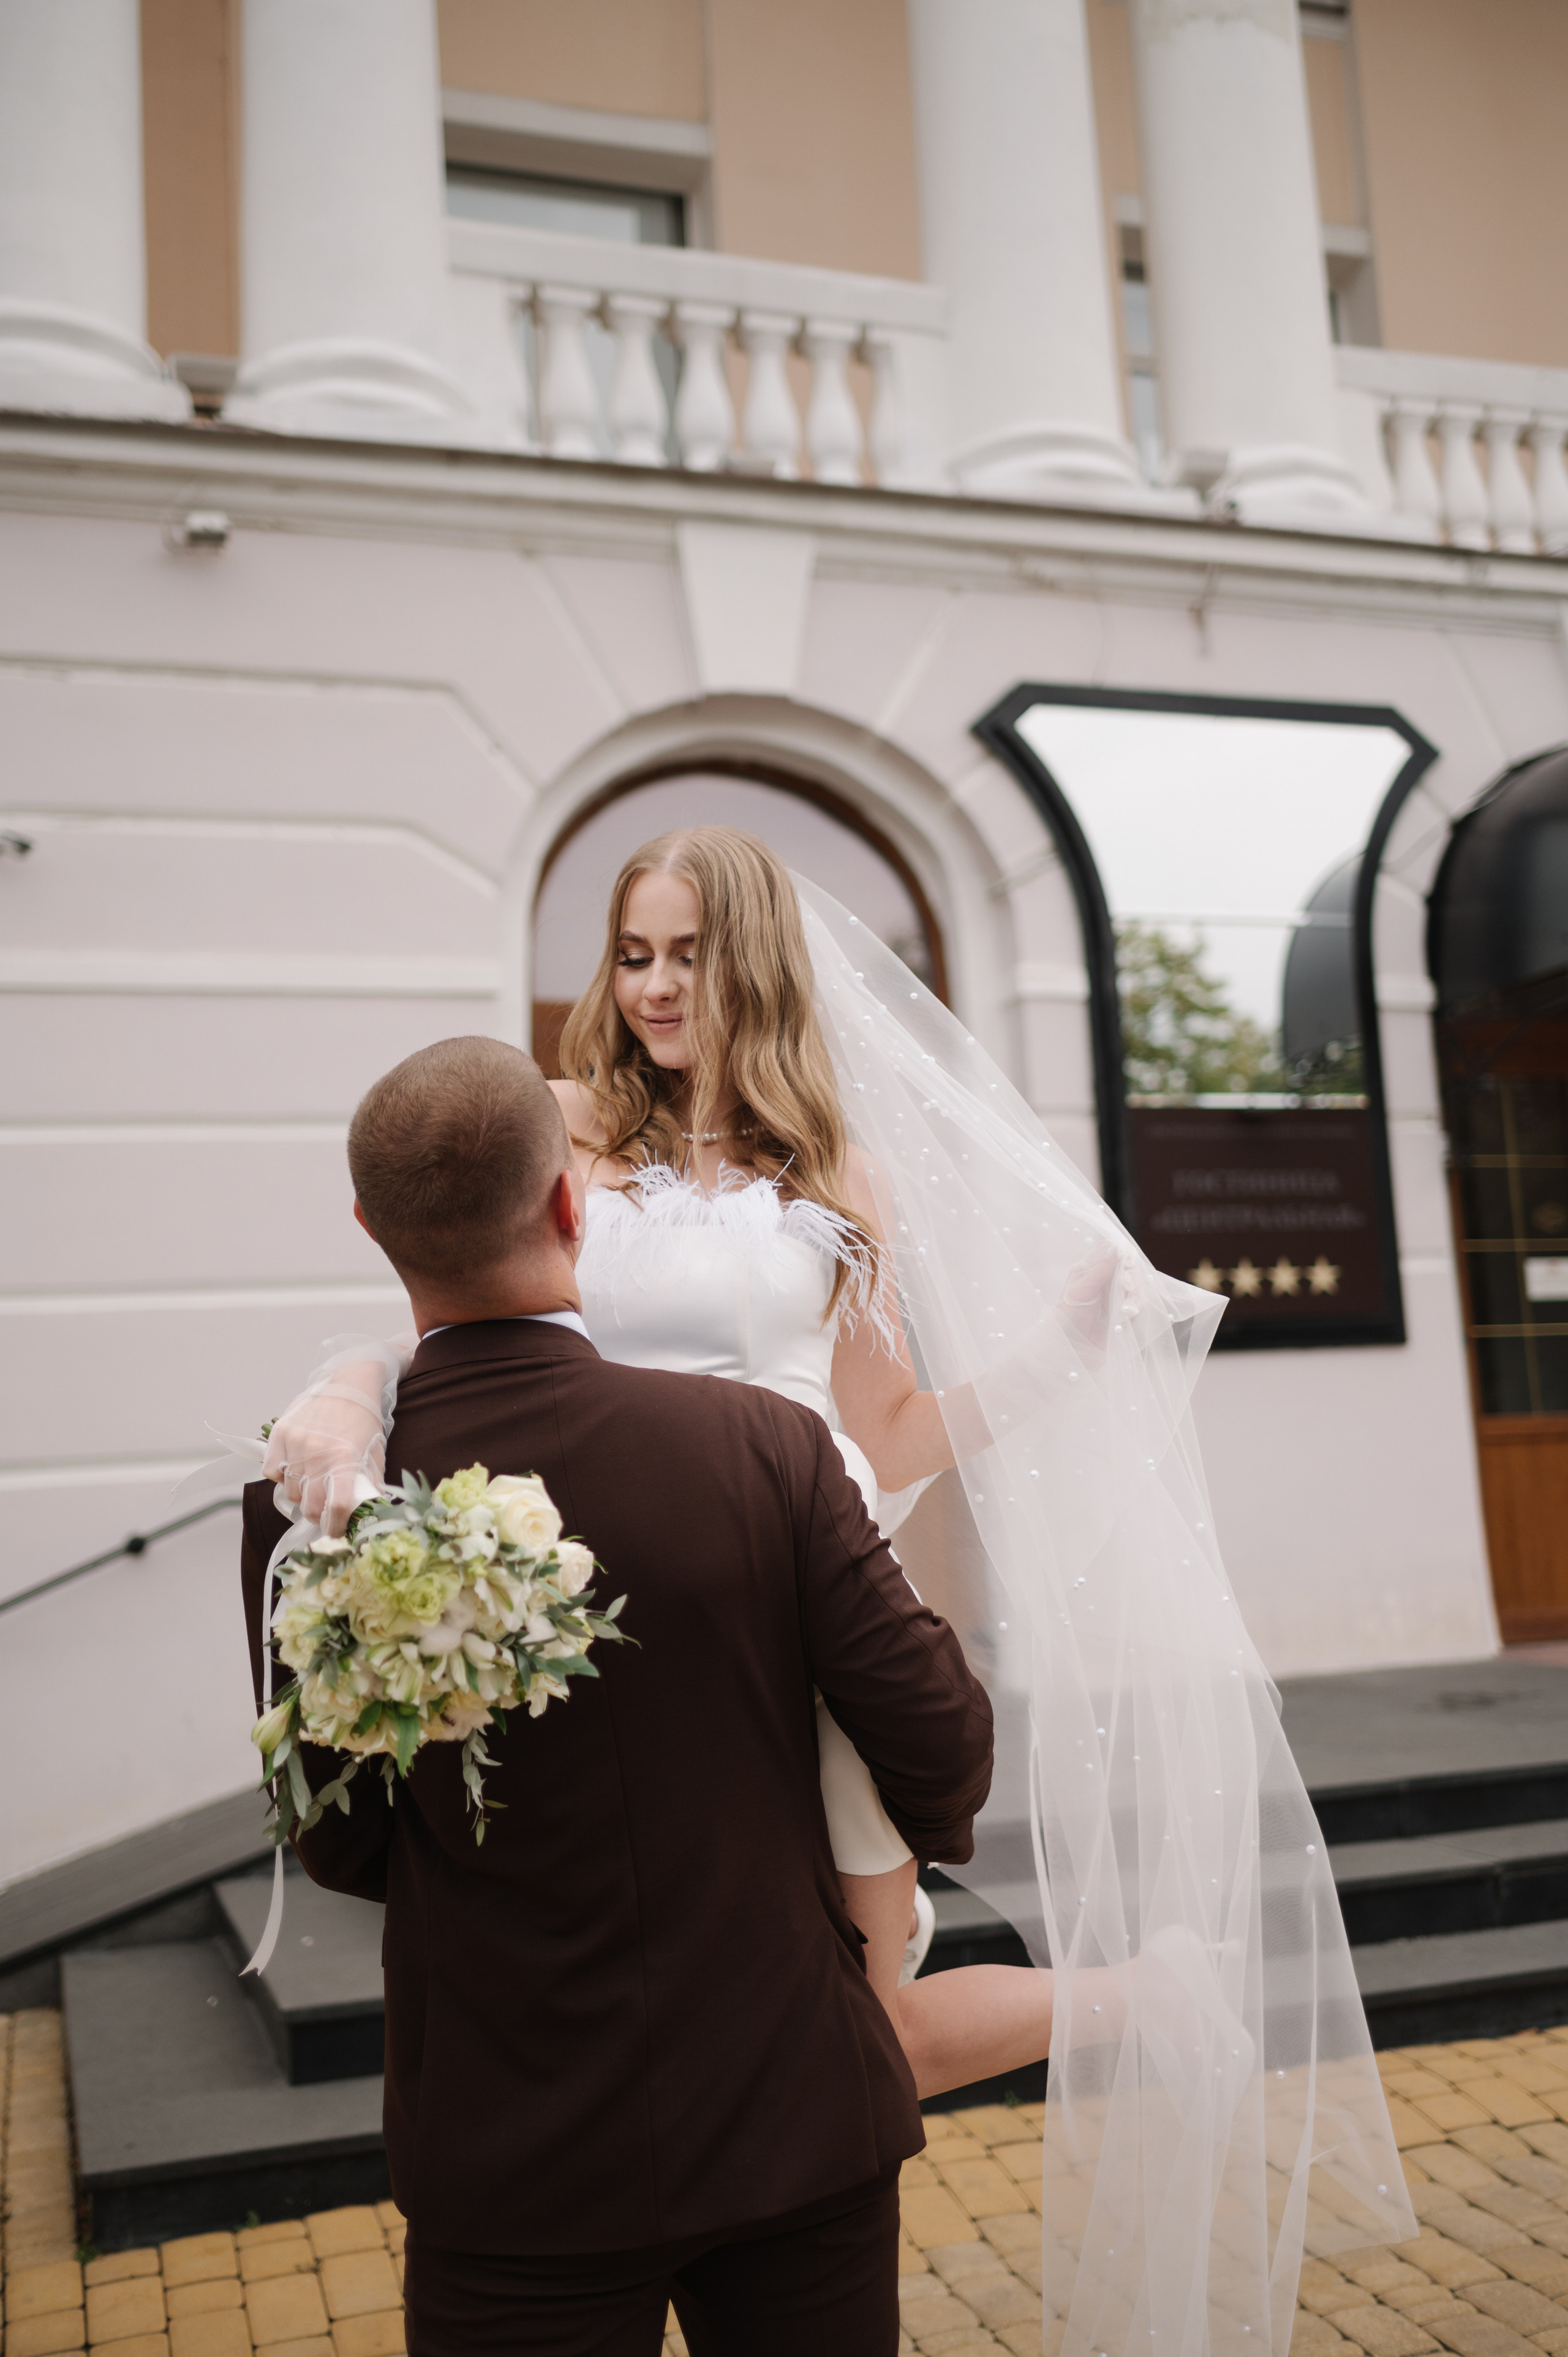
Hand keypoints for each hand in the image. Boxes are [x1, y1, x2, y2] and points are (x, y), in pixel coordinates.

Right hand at [260, 1336, 411, 1535]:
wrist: (349, 1384)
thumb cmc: (364, 1422)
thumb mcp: (375, 1454)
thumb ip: (370, 1485)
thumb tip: (369, 1515)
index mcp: (345, 1460)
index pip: (336, 1508)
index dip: (336, 1528)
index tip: (337, 1531)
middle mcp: (318, 1454)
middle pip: (309, 1506)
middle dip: (318, 1516)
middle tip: (325, 1511)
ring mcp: (296, 1443)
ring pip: (289, 1492)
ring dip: (301, 1496)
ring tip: (312, 1485)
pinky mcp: (280, 1433)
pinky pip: (272, 1471)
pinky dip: (281, 1477)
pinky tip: (295, 1469)